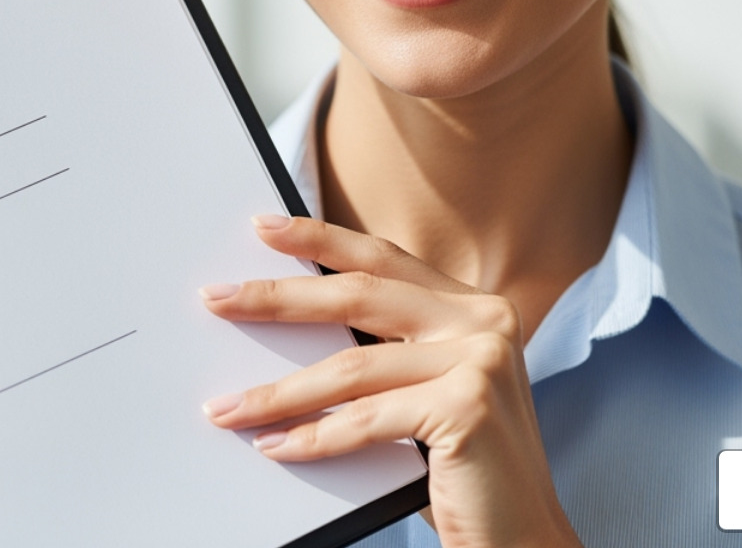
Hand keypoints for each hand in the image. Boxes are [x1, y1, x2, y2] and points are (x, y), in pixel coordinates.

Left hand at [201, 215, 580, 547]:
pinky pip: (364, 420)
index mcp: (475, 308)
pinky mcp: (466, 407)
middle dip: (277, 298)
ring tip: (228, 407)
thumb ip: (386, 353)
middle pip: (358, 295)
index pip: (383, 259)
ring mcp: (480, 361)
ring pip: (350, 367)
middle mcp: (484, 321)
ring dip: (278, 393)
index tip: (264, 226)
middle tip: (218, 299)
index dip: (321, 239)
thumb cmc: (465, 468)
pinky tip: (275, 446)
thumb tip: (292, 325)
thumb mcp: (426, 393)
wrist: (523, 538)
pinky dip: (312, 438)